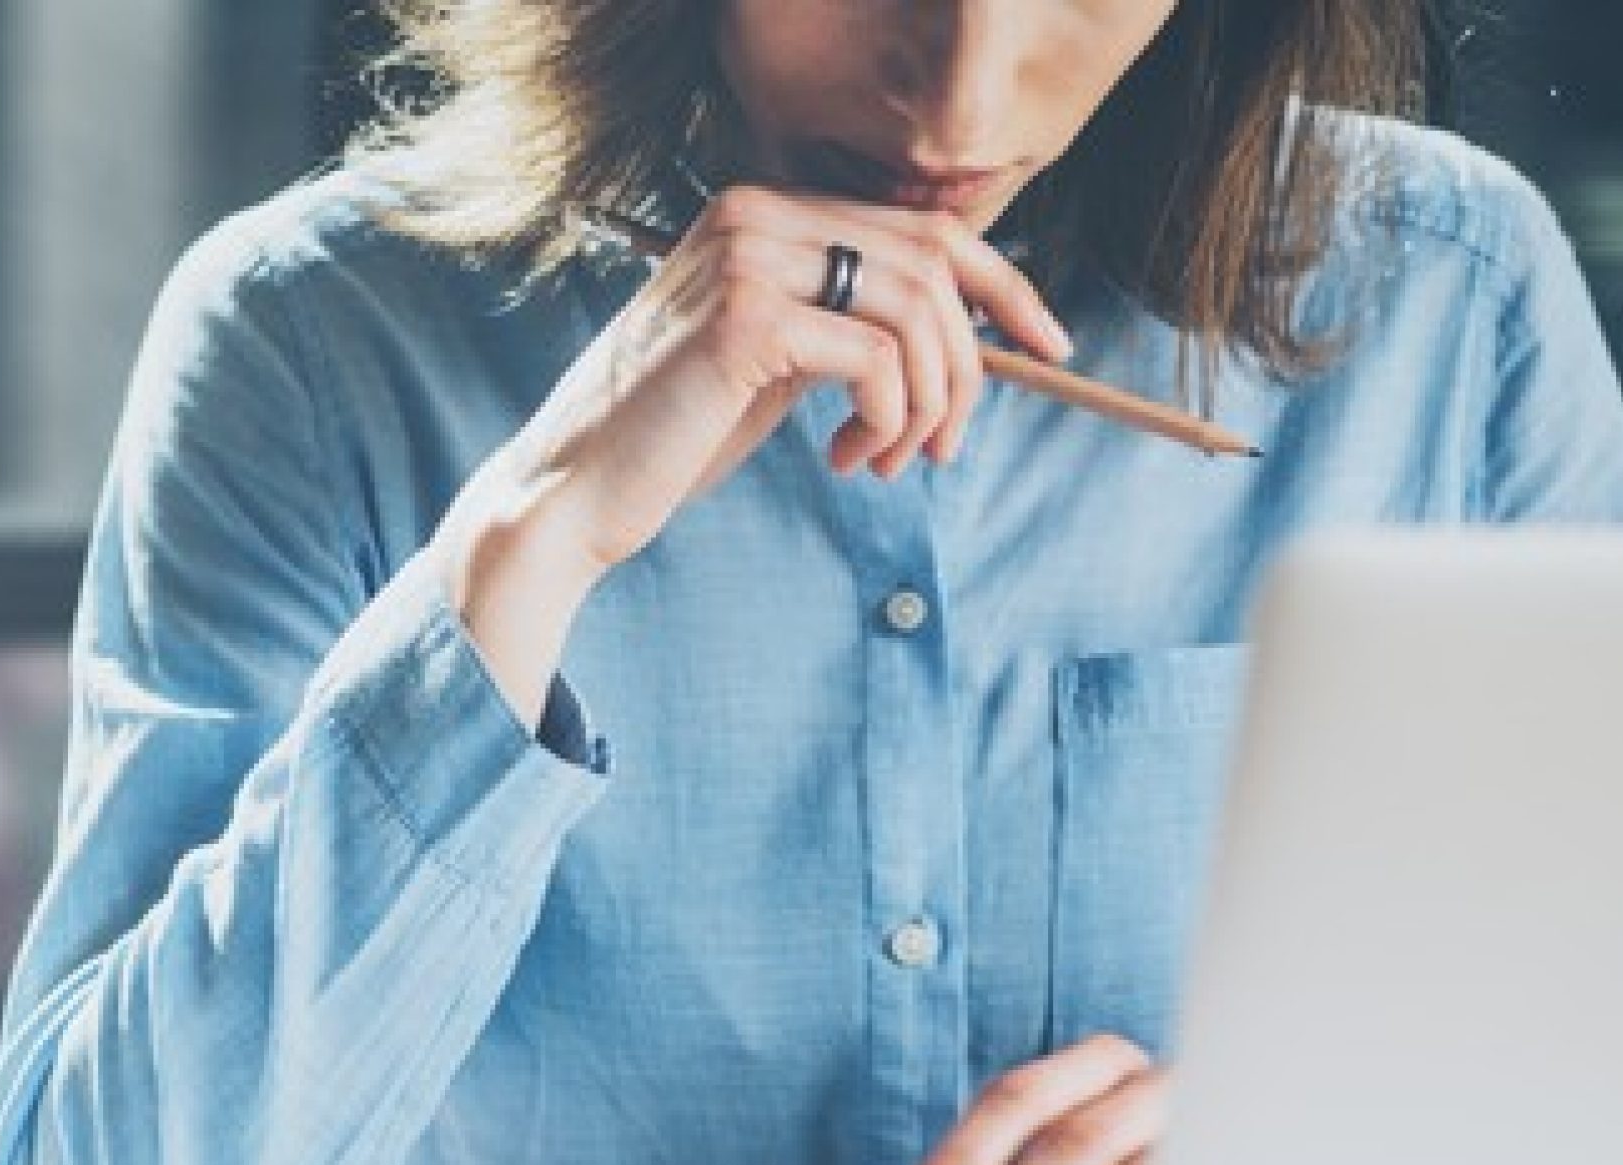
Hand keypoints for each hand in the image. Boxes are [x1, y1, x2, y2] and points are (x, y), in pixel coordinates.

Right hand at [440, 187, 1071, 715]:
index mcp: (763, 211)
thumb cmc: (673, 438)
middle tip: (945, 448)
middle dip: (967, 367)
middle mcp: (754, 214)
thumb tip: (963, 333)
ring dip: (926, 406)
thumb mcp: (777, 363)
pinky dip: (888, 420)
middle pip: (933, 267)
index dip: (1004, 285)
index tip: (1051, 343)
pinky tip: (845, 459)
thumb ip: (848, 325)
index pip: (923, 226)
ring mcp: (747, 260)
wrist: (572, 494)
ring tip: (885, 461)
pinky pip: (876, 360)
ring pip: (915, 315)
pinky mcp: (745, 322)